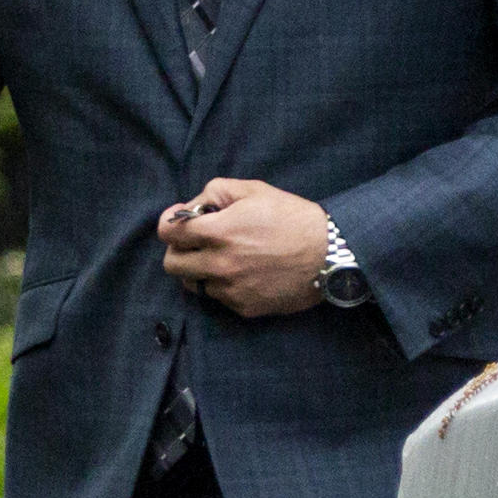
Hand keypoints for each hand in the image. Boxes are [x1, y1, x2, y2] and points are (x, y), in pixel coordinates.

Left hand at [157, 178, 327, 318]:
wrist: (328, 254)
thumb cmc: (292, 217)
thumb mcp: (254, 190)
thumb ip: (215, 192)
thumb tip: (192, 207)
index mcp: (219, 231)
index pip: (168, 233)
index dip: (169, 224)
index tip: (178, 222)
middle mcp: (219, 263)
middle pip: (171, 264)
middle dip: (178, 250)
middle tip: (195, 243)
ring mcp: (231, 289)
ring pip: (192, 285)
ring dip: (198, 271)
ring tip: (219, 259)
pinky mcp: (244, 307)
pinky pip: (218, 297)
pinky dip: (223, 285)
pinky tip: (243, 273)